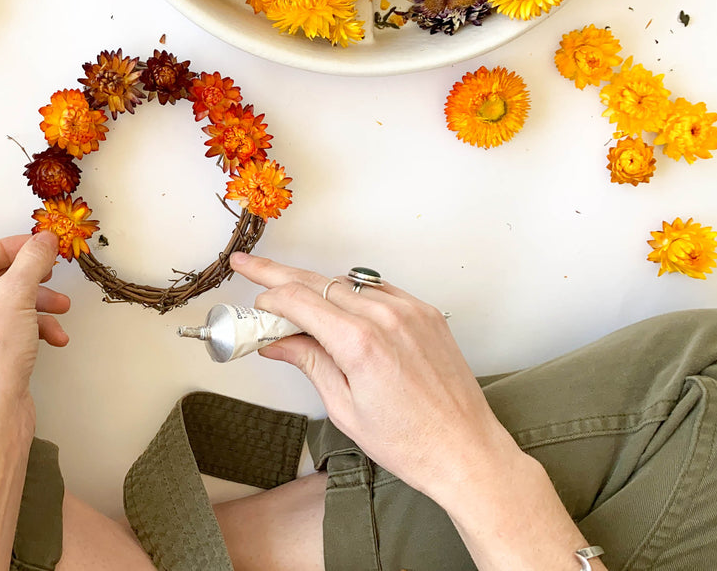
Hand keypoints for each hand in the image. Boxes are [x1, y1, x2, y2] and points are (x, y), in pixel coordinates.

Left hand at [0, 232, 69, 421]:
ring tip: (60, 309)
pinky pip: (0, 333)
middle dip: (28, 281)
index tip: (39, 244)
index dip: (12, 248)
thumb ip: (32, 260)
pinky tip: (53, 337)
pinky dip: (28, 330)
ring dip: (35, 306)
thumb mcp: (15, 293)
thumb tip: (44, 240)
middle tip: (51, 274)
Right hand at [231, 252, 521, 505]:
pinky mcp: (425, 313)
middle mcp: (386, 318)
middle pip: (318, 281)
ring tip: (294, 300)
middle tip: (251, 266)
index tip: (255, 303)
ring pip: (347, 282)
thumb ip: (309, 363)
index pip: (299, 299)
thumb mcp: (344, 408)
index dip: (269, 296)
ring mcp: (410, 311)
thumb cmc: (412, 442)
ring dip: (317, 286)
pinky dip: (353, 293)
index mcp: (360, 343)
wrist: (466, 450)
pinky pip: (378, 289)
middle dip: (278, 274)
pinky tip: (339, 307)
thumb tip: (278, 343)